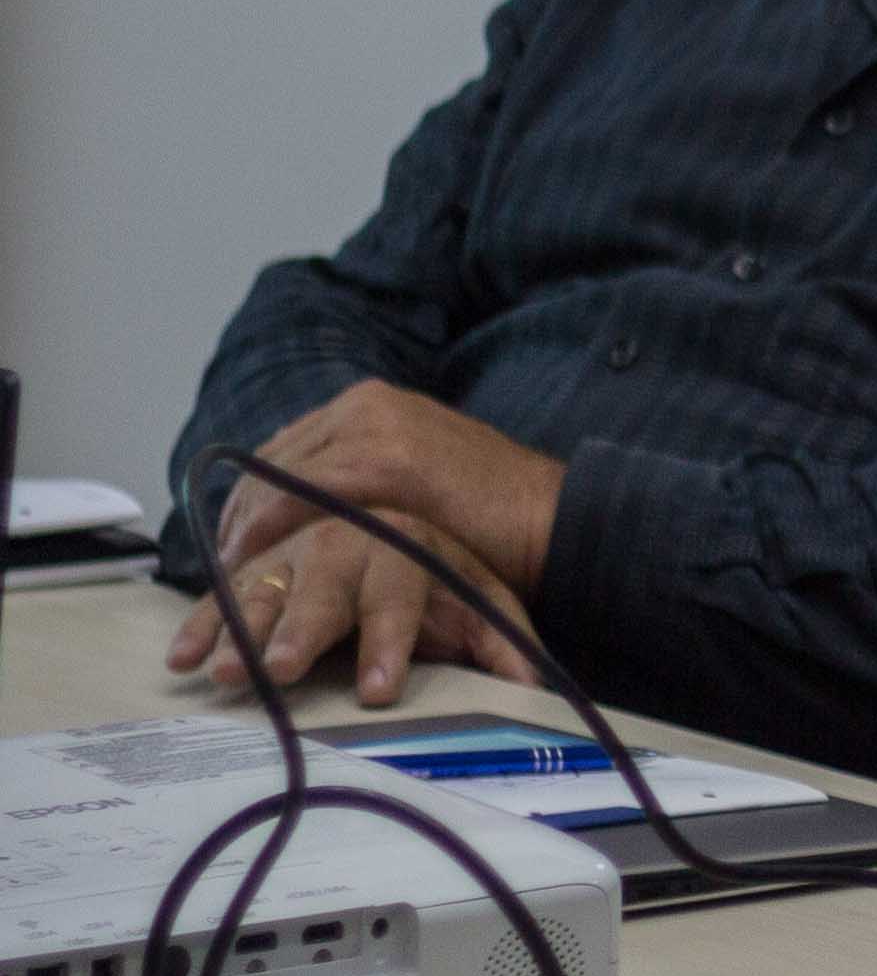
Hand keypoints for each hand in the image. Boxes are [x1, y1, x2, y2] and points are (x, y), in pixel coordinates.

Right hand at [169, 509, 539, 705]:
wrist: (413, 506)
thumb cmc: (442, 570)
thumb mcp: (483, 597)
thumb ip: (503, 640)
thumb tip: (531, 688)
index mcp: (407, 544)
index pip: (398, 594)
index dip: (388, 641)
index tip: (380, 690)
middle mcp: (348, 538)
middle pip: (323, 587)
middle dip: (301, 630)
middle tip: (279, 671)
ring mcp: (298, 545)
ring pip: (266, 584)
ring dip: (241, 629)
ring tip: (224, 672)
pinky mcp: (260, 558)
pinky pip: (225, 588)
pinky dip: (203, 621)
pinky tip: (183, 657)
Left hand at [209, 381, 565, 600]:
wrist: (554, 518)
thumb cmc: (493, 517)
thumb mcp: (421, 478)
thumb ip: (369, 477)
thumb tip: (313, 506)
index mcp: (374, 403)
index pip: (286, 449)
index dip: (251, 499)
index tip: (234, 544)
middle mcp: (366, 403)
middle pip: (272, 460)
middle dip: (240, 515)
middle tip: (223, 566)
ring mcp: (374, 425)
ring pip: (278, 474)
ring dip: (246, 524)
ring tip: (229, 572)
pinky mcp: (382, 458)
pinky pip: (300, 491)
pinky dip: (269, 525)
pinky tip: (249, 560)